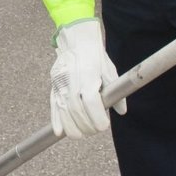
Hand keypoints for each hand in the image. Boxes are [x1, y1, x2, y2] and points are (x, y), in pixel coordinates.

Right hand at [49, 19, 124, 138]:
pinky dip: (56, 120)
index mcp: (88, 75)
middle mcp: (72, 80)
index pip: (90, 101)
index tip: (103, 125)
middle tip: (95, 130)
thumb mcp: (110, 71)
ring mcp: (61, 83)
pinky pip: (53, 105)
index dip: (97, 117)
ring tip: (81, 134)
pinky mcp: (54, 86)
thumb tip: (121, 110)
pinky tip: (60, 132)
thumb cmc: (95, 56)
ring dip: (72, 127)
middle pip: (77, 110)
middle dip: (87, 125)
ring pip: (64, 111)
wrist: (77, 41)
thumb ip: (115, 91)